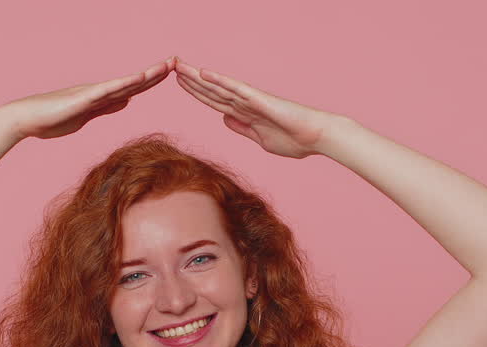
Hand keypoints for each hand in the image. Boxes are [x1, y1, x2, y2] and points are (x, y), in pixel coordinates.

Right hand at [0, 58, 174, 140]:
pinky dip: (125, 84)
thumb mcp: (88, 116)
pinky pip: (108, 91)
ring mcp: (92, 94)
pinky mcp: (83, 99)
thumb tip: (127, 101)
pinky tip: (140, 78)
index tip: (172, 72)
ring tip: (166, 66)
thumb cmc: (52, 120)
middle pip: (134, 82)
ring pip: (125, 83)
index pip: (133, 88)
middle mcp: (100, 91)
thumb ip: (107, 107)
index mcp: (102, 98)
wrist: (26, 120)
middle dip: (156, 73)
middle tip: (177, 61)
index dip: (152, 80)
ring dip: (147, 75)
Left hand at [172, 58, 341, 158]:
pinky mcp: (259, 100)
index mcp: (244, 114)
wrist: (316, 137)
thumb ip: (242, 128)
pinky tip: (203, 73)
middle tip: (171, 66)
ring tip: (178, 66)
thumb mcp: (260, 138)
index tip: (179, 83)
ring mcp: (251, 100)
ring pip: (218, 86)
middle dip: (190, 80)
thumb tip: (226, 120)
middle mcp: (245, 103)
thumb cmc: (295, 140)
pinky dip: (219, 81)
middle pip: (211, 90)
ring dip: (197, 77)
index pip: (214, 101)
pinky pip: (235, 89)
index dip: (196, 92)